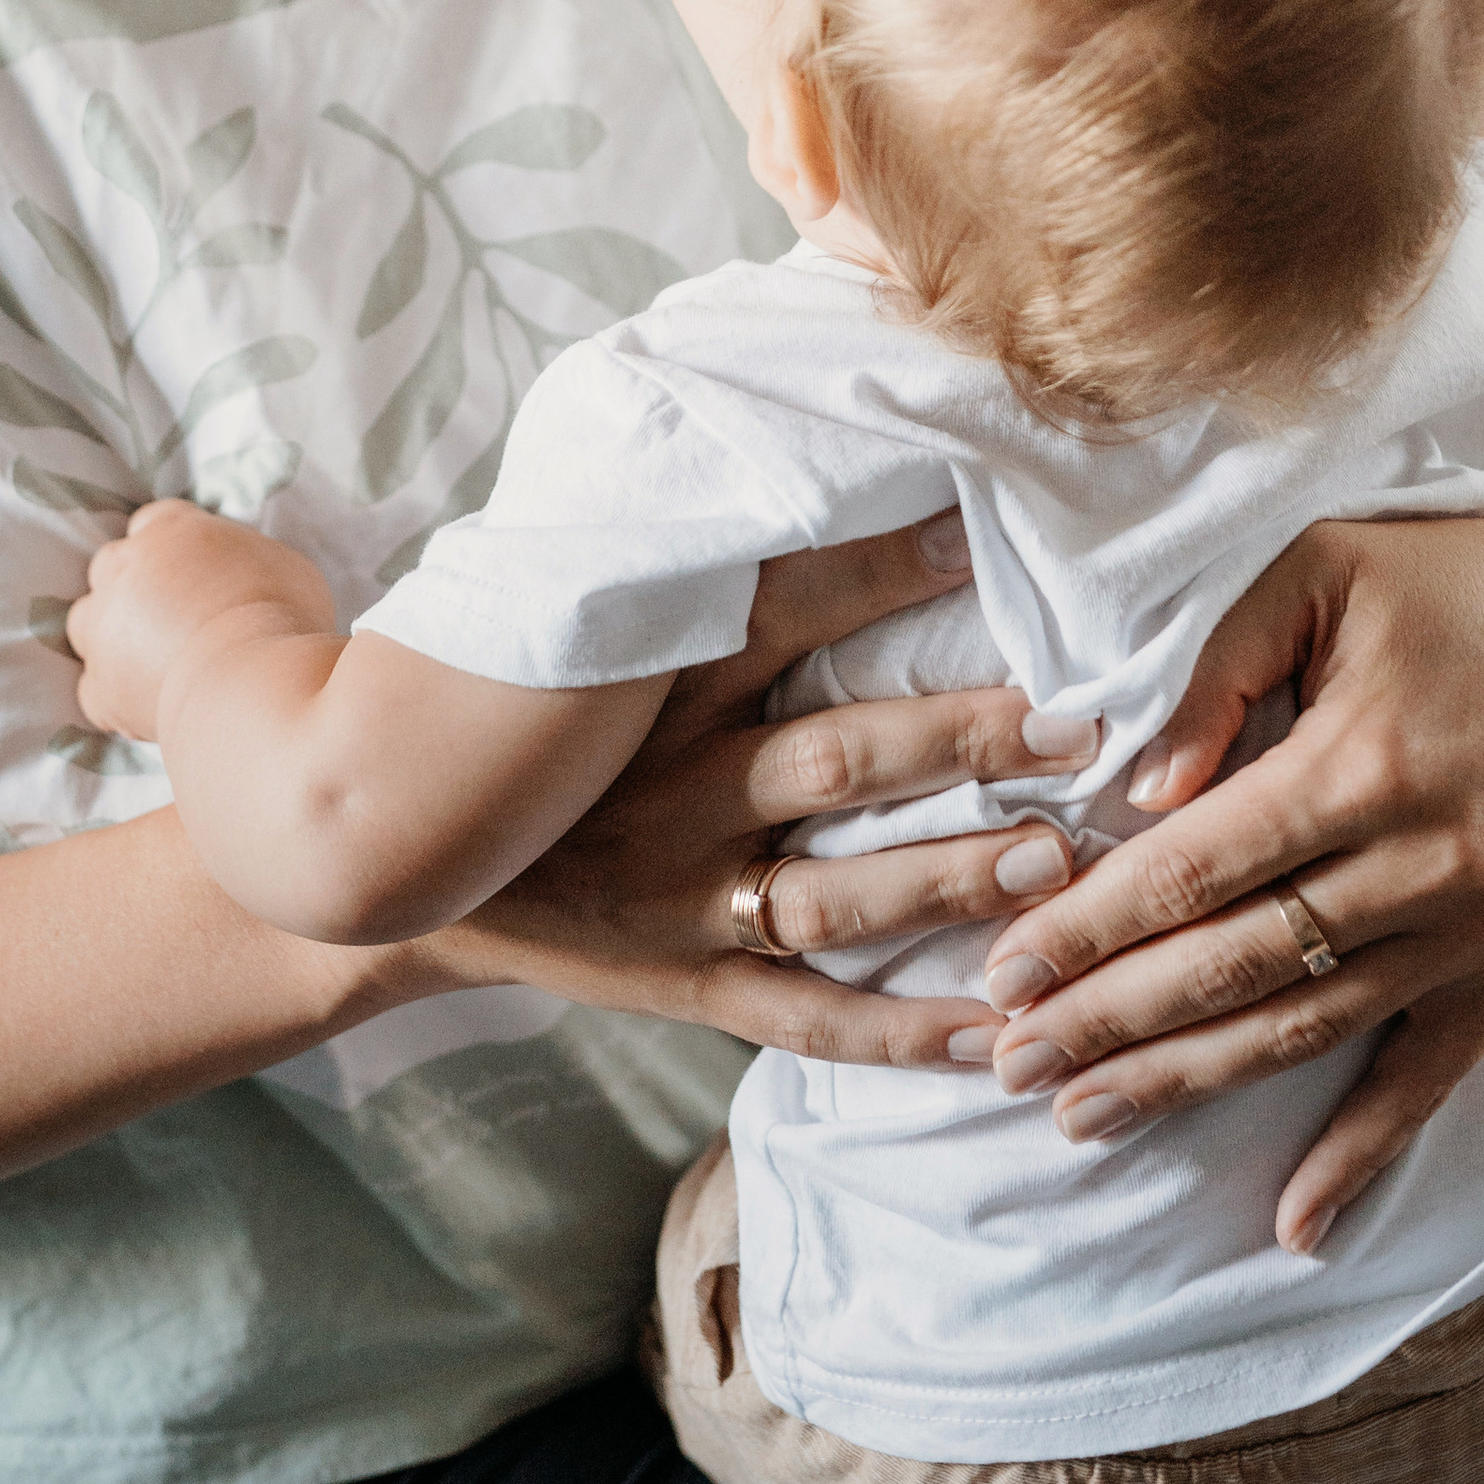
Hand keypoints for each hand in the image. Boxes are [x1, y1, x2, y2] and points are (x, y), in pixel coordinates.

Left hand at [67, 501, 335, 742]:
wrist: (252, 681)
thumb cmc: (282, 615)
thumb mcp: (281, 562)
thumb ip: (245, 560)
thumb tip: (248, 575)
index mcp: (170, 527)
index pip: (154, 523)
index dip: (172, 550)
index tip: (194, 576)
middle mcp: (124, 566)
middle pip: (113, 566)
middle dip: (135, 589)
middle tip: (176, 618)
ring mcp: (104, 626)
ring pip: (87, 621)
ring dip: (112, 635)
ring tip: (154, 660)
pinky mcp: (99, 685)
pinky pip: (94, 687)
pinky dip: (116, 695)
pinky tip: (149, 703)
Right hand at [437, 511, 1088, 1068]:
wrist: (414, 871)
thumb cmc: (549, 736)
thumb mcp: (600, 639)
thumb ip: (703, 569)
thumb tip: (801, 447)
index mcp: (657, 686)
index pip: (776, 608)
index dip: (877, 570)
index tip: (981, 536)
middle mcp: (676, 790)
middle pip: (830, 758)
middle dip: (954, 741)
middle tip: (1069, 723)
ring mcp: (685, 898)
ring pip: (828, 896)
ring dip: (941, 882)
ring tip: (1048, 861)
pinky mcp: (692, 986)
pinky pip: (807, 1021)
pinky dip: (903, 1035)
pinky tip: (999, 1034)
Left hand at [973, 457, 1483, 1250]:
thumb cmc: (1436, 569)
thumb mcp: (1312, 566)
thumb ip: (1217, 669)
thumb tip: (1138, 790)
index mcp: (1363, 761)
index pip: (1194, 869)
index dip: (1092, 927)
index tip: (1005, 972)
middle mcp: (1428, 861)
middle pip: (1236, 965)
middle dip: (1110, 1021)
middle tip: (1007, 1064)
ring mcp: (1481, 925)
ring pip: (1308, 1028)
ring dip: (1189, 1081)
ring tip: (1082, 1116)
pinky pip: (1430, 1078)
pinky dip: (1362, 1156)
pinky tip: (1293, 1223)